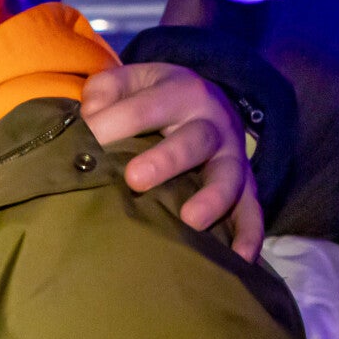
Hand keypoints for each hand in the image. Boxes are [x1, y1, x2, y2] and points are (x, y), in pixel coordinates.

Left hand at [80, 62, 262, 259]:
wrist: (205, 101)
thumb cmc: (154, 97)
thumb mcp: (131, 81)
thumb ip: (106, 89)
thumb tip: (91, 114)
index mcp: (181, 92)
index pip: (145, 108)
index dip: (112, 125)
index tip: (85, 144)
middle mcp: (213, 123)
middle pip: (194, 141)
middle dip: (167, 160)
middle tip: (135, 179)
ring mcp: (232, 157)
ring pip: (228, 176)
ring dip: (213, 199)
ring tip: (190, 221)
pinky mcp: (246, 186)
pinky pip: (253, 210)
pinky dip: (250, 234)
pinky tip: (238, 258)